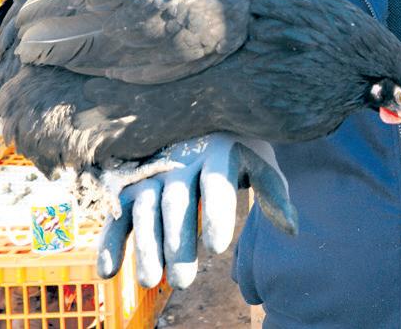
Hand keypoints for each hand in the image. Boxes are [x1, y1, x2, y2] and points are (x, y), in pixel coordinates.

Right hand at [95, 133, 297, 288]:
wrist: (200, 118)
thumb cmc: (237, 151)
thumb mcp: (259, 163)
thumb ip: (274, 195)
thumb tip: (292, 230)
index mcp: (219, 152)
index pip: (217, 182)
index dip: (216, 213)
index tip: (217, 247)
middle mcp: (182, 160)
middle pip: (178, 202)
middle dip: (179, 242)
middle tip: (184, 281)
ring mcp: (153, 171)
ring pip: (146, 209)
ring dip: (146, 246)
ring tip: (152, 282)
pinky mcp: (131, 185)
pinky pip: (119, 213)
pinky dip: (110, 241)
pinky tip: (108, 273)